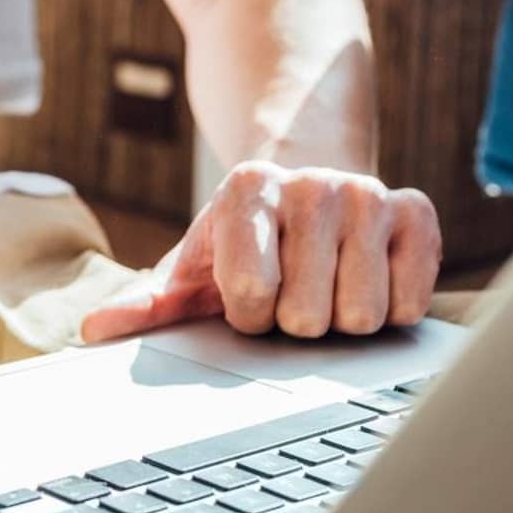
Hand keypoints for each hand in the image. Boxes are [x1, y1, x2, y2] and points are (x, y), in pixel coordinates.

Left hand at [80, 161, 440, 342]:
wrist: (311, 192)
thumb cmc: (246, 246)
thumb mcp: (193, 270)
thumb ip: (146, 303)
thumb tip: (93, 330)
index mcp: (245, 189)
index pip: (250, 295)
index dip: (248, 314)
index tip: (248, 295)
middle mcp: (309, 182)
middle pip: (308, 315)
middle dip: (295, 321)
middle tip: (293, 291)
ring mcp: (367, 194)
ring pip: (361, 315)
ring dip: (342, 320)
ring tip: (327, 285)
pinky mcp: (418, 212)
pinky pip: (411, 304)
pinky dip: (390, 310)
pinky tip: (368, 279)